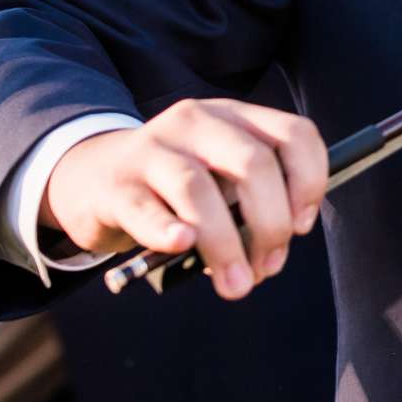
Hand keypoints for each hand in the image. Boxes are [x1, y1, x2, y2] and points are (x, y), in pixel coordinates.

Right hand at [41, 99, 325, 300]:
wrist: (92, 176)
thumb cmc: (173, 186)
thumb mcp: (220, 175)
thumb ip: (251, 202)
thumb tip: (272, 253)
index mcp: (234, 116)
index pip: (293, 134)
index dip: (309, 182)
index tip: (301, 226)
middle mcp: (197, 122)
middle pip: (253, 163)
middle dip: (271, 224)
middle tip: (267, 267)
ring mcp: (153, 150)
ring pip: (198, 188)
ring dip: (226, 244)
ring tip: (236, 284)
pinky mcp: (118, 185)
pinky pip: (145, 208)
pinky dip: (167, 229)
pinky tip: (182, 244)